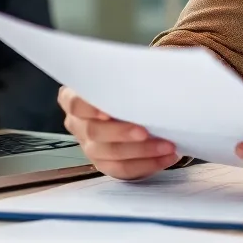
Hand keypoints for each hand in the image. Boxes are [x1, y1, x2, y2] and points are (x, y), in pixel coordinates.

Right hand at [59, 87, 178, 179]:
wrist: (129, 104)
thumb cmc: (125, 86)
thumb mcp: (123, 75)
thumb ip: (128, 75)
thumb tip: (153, 71)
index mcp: (74, 98)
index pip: (76, 104)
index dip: (90, 109)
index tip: (108, 112)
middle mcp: (78, 124)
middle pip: (95, 133)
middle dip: (122, 133)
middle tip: (146, 132)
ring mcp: (89, 147)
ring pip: (111, 155)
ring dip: (142, 151)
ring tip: (168, 146)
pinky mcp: (105, 164)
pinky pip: (123, 170)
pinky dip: (147, 165)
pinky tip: (167, 158)